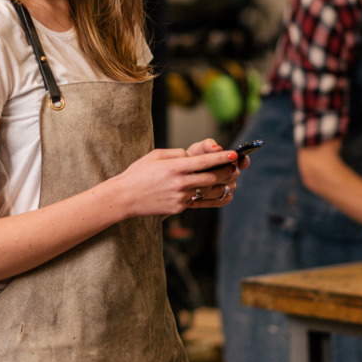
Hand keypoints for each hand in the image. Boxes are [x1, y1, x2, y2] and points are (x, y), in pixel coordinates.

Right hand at [113, 139, 241, 217]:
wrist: (125, 197)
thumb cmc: (138, 173)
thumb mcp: (155, 155)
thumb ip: (176, 153)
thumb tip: (192, 157)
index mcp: (175, 167)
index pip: (204, 161)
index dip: (222, 158)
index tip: (234, 155)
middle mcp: (180, 183)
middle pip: (211, 178)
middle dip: (227, 172)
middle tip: (235, 168)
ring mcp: (180, 197)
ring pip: (205, 190)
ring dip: (217, 184)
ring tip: (226, 179)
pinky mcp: (178, 208)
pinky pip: (194, 199)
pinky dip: (200, 193)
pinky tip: (202, 189)